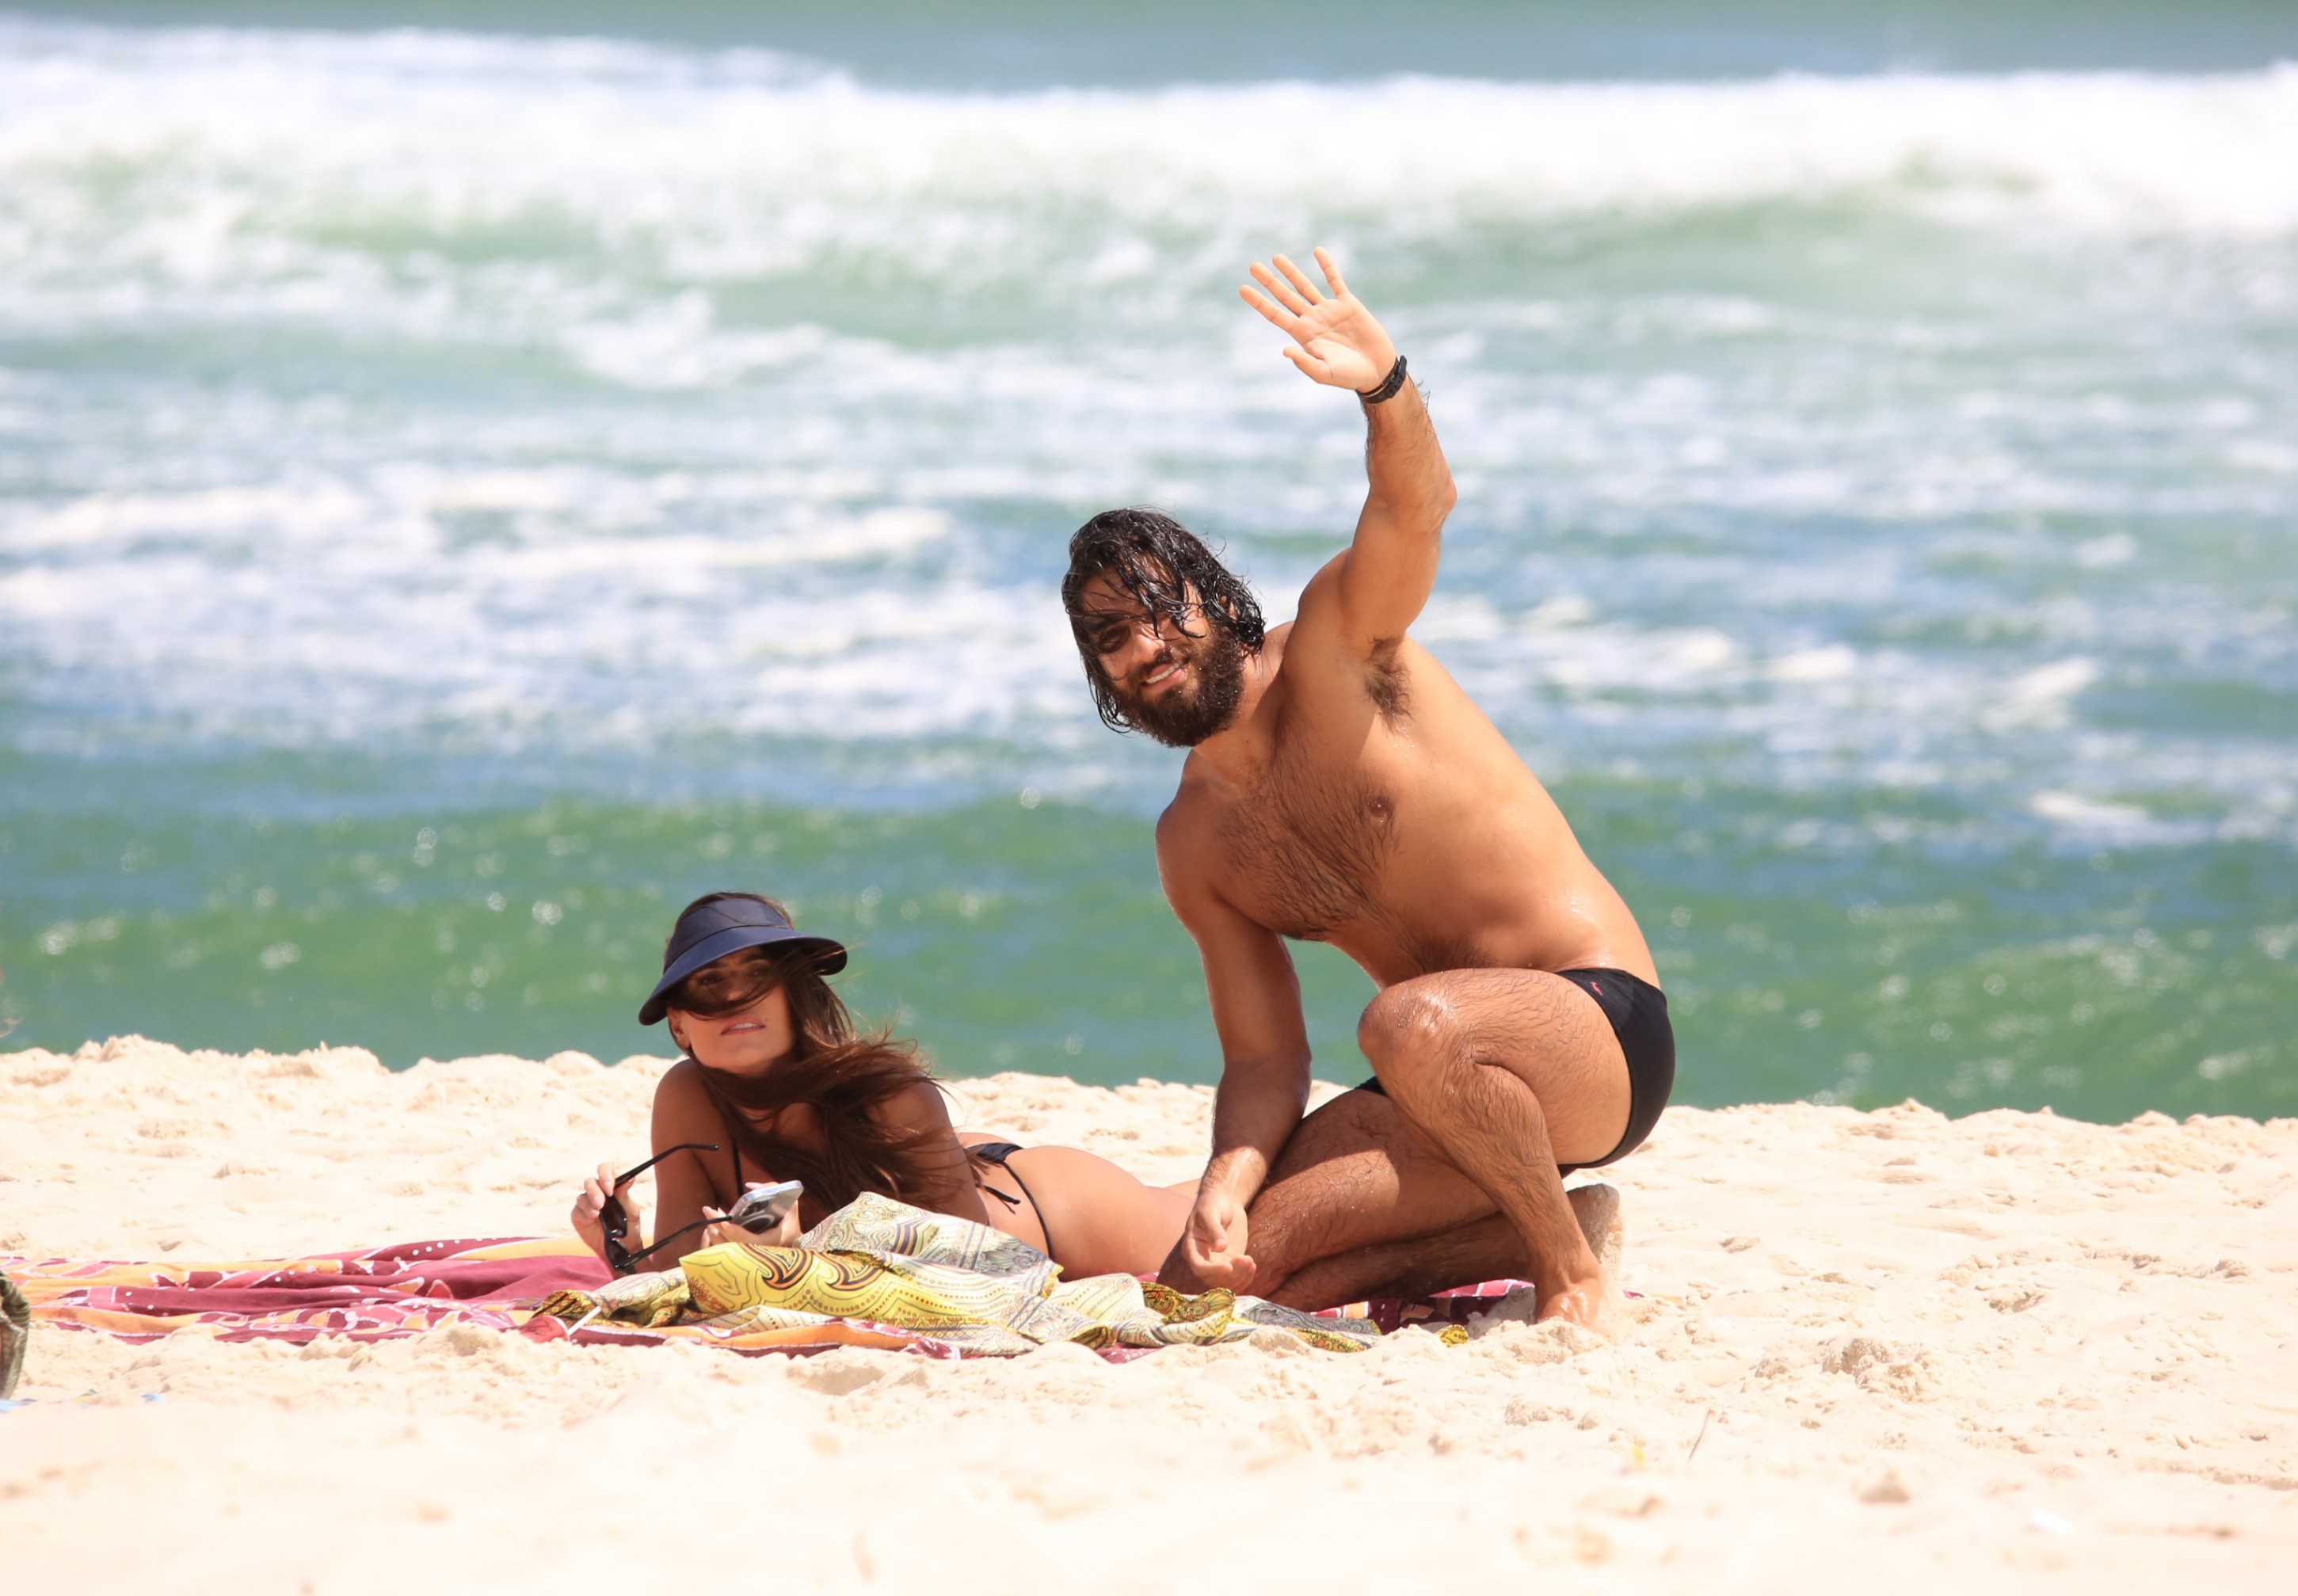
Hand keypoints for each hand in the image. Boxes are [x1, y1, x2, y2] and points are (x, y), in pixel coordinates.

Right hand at [570, 1159, 619, 1261]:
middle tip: (602, 1203)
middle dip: (595, 1190)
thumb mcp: (631, 1210)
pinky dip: (584, 1214)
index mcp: (612, 1187)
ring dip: (589, 1202)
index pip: (606, 1170)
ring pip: (582, 1195)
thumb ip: (625, 1194)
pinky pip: (577, 1210)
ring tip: (598, 1213)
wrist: (622, 1247)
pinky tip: (591, 1220)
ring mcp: (587, 1204)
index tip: (610, 1187)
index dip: (606, 1174)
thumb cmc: (629, 1226)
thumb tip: (629, 1178)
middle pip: (590, 1181)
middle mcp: (598, 1192)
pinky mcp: (579, 1216)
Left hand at [697, 1183, 801, 1250]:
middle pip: (734, 1247)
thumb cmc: (790, 1222)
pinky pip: (724, 1254)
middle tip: (709, 1211)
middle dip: (718, 1229)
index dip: (737, 1233)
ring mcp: (751, 1258)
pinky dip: (715, 1241)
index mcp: (775, 1241)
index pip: (752, 1242)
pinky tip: (712, 1228)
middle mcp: (761, 1253)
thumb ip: (772, 1190)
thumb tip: (749, 1186)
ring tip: (710, 1216)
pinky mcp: (742, 1258)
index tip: (724, 1221)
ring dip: (714, 1234)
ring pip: (726, 1252)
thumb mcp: (791, 1204)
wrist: (791, 1243)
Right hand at [1180, 1186, 1256, 1292]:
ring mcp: (1217, 1263)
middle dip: (1230, 1274)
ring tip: (1250, 1262)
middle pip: (1213, 1279)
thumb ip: (1214, 1229)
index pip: (1198, 1266)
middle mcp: (1203, 1259)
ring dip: (1240, 1277)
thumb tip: (1219, 1248)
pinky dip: (1245, 1277)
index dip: (1212, 1270)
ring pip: (1225, 1283)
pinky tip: (1252, 1264)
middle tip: (1245, 1260)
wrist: (1224, 1200)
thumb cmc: (1212, 1203)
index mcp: (1192, 1247)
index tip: (1228, 1267)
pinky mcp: (1230, 1262)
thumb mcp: (1211, 1212)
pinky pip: (1236, 1278)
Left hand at [1239, 248, 1397, 392]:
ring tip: (1276, 257)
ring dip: (1291, 272)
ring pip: (1305, 286)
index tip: (1243, 289)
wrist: (1376, 370)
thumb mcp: (1324, 373)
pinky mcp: (1347, 303)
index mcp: (1302, 335)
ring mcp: (1328, 310)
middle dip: (1269, 282)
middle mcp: (1312, 320)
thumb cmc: (1348, 376)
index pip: (1275, 315)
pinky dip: (1327, 266)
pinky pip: (1335, 280)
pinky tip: (1317, 251)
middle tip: (1253, 266)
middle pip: (1285, 296)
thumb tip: (1285, 350)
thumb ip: (1305, 362)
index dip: (1259, 302)